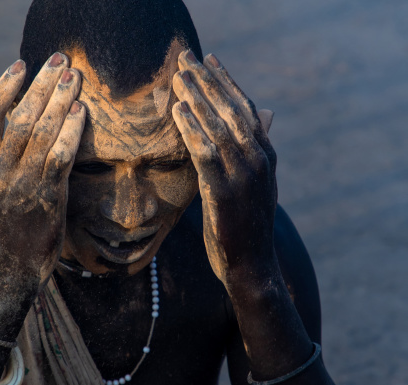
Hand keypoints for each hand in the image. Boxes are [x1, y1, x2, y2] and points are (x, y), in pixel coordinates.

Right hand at [0, 53, 85, 287]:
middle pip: (19, 117)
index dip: (4, 89)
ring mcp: (22, 185)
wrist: (8, 274)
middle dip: (41, 86)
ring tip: (74, 79)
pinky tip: (80, 114)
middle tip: (59, 61)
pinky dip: (70, 132)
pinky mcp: (46, 199)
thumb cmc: (3, 237)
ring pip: (40, 132)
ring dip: (59, 101)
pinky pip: (59, 157)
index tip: (20, 67)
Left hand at [172, 50, 276, 285]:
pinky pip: (206, 153)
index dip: (227, 82)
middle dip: (208, 81)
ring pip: (218, 127)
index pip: (246, 109)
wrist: (252, 267)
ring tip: (177, 77)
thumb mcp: (257, 187)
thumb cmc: (247, 228)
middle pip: (231, 110)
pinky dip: (192, 130)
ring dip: (197, 98)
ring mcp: (243, 176)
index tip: (210, 60)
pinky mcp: (225, 193)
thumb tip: (264, 116)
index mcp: (266, 157)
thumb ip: (255, 152)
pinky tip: (179, 111)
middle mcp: (259, 160)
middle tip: (186, 58)